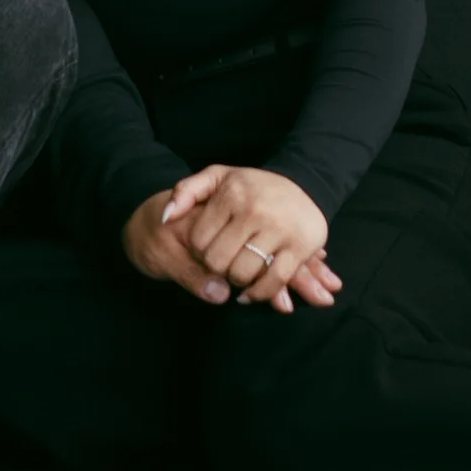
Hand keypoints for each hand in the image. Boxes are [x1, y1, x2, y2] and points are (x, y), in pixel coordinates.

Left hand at [153, 164, 336, 312]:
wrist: (305, 185)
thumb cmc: (252, 187)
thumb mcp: (217, 177)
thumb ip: (186, 192)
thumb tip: (166, 217)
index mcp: (231, 193)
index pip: (199, 240)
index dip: (199, 251)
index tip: (208, 247)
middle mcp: (255, 209)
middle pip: (218, 261)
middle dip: (216, 267)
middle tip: (224, 262)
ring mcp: (280, 228)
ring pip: (243, 274)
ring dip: (236, 281)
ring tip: (237, 272)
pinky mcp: (301, 246)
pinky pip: (274, 281)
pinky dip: (259, 293)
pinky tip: (250, 293)